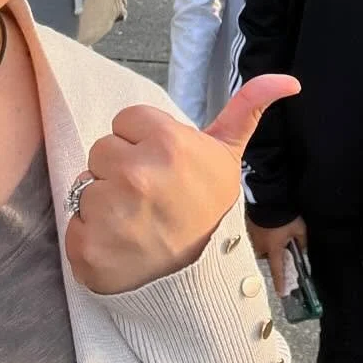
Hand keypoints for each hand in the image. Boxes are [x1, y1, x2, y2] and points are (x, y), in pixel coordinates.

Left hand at [64, 74, 299, 294]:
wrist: (198, 280)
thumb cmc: (210, 212)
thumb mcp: (229, 156)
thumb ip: (247, 109)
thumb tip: (289, 81)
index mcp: (167, 143)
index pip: (125, 120)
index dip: (142, 142)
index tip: (162, 167)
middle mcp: (136, 172)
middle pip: (102, 151)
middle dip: (121, 170)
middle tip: (150, 197)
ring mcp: (107, 209)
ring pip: (85, 185)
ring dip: (103, 202)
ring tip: (135, 221)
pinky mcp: (85, 245)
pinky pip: (73, 223)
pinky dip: (90, 236)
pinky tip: (119, 244)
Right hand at [246, 216, 307, 296]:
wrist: (267, 198)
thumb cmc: (283, 214)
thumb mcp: (299, 229)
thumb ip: (302, 242)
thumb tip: (303, 250)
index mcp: (273, 249)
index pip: (277, 270)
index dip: (280, 283)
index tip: (280, 293)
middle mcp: (260, 246)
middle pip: (267, 258)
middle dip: (273, 254)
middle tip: (280, 245)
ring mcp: (252, 237)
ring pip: (259, 247)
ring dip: (266, 243)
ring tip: (273, 232)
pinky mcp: (247, 227)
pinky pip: (254, 237)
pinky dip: (260, 234)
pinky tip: (266, 226)